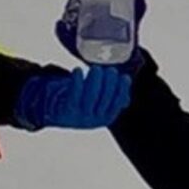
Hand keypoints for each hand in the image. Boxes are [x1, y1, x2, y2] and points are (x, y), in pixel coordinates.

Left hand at [16, 66, 131, 129]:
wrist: (62, 115)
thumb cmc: (85, 104)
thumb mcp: (100, 102)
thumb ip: (113, 92)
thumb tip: (126, 81)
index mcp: (106, 117)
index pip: (117, 104)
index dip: (122, 90)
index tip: (124, 77)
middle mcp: (94, 120)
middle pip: (104, 100)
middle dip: (109, 83)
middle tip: (109, 70)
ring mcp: (80, 116)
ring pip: (90, 97)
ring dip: (94, 81)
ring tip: (96, 68)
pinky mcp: (67, 110)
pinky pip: (73, 95)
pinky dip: (76, 82)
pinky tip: (77, 70)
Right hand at [54, 0, 148, 70]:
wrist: (127, 62)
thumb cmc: (127, 38)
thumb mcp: (133, 22)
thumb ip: (138, 9)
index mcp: (94, 11)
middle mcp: (84, 21)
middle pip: (71, 8)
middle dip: (70, 3)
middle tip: (76, 3)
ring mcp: (79, 35)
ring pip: (67, 21)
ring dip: (65, 15)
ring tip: (71, 15)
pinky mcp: (77, 48)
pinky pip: (64, 39)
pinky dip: (60, 32)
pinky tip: (60, 26)